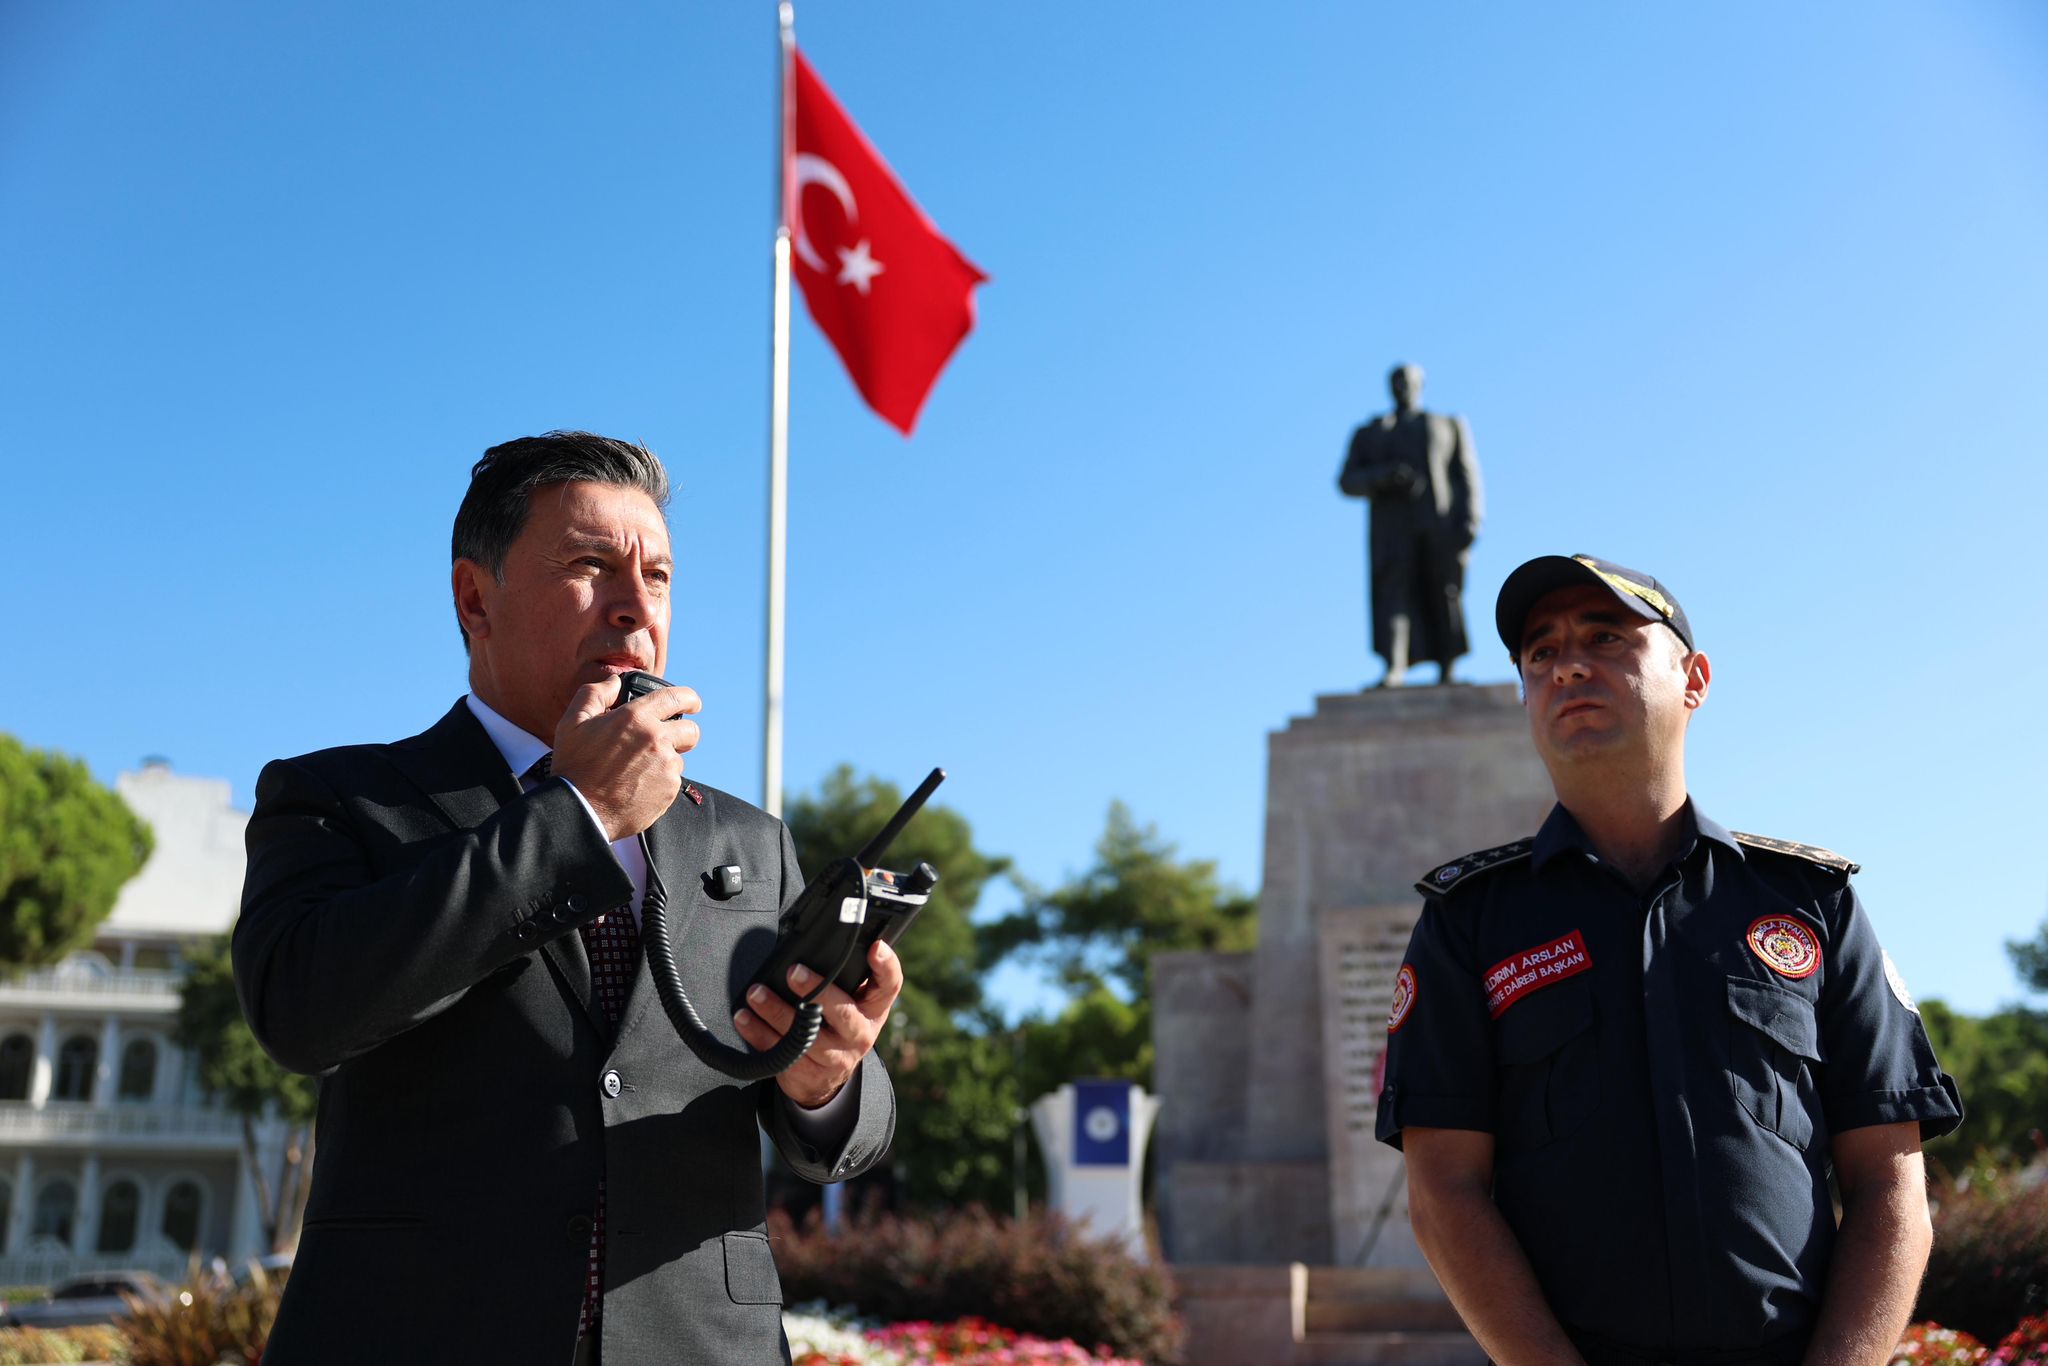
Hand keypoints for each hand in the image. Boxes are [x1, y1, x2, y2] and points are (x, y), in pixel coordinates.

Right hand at [548, 676, 701, 840]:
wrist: (581, 810)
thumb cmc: (574, 766)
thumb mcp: (573, 722)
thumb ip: (595, 694)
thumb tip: (615, 682)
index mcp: (635, 717)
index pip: (678, 698)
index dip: (690, 699)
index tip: (693, 704)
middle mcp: (656, 738)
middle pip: (690, 730)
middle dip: (683, 733)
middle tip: (666, 740)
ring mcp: (665, 765)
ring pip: (678, 757)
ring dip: (665, 760)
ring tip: (637, 769)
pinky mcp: (669, 789)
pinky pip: (672, 780)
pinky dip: (660, 781)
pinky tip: (637, 785)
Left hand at [733, 940, 902, 1107]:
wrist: (830, 1077)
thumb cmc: (838, 1023)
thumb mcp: (854, 1001)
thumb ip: (846, 975)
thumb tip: (824, 936)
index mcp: (873, 1008)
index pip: (890, 984)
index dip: (886, 965)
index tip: (874, 946)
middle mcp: (859, 1033)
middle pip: (844, 1013)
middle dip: (818, 991)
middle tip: (794, 972)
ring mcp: (835, 1057)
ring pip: (805, 1035)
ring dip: (776, 1011)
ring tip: (756, 993)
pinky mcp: (808, 1073)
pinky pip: (780, 1053)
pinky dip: (758, 1033)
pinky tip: (745, 1018)